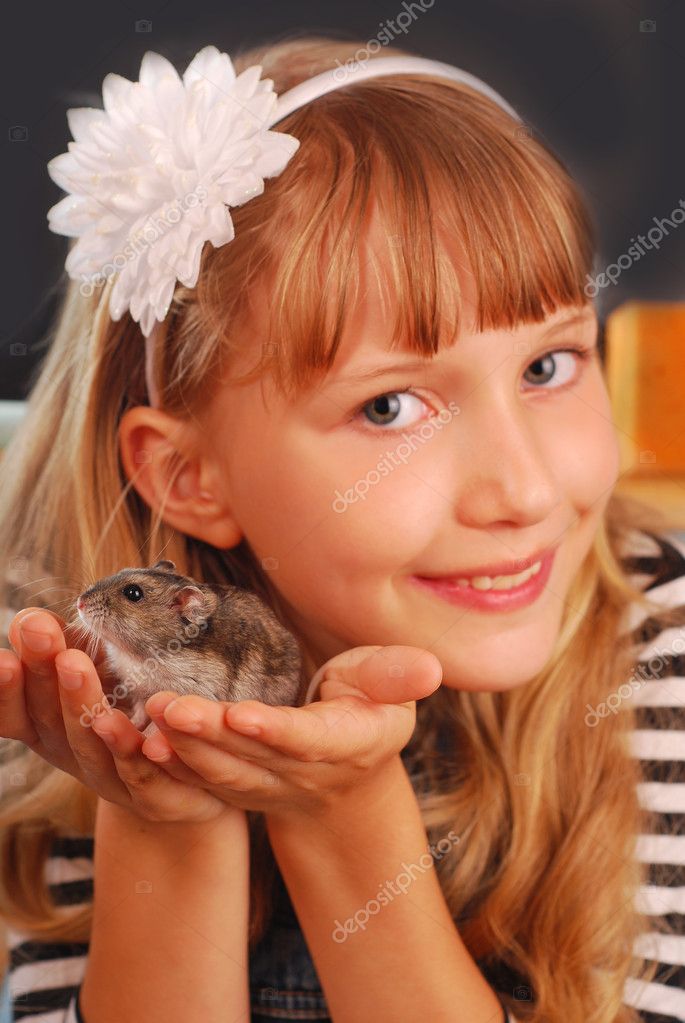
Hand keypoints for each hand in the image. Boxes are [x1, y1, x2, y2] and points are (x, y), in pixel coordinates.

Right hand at [0, 608, 239, 822]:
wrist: (189, 778)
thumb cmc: (129, 705)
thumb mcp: (93, 673)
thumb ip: (61, 649)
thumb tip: (33, 619)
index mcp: (47, 728)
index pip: (14, 714)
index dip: (5, 691)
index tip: (3, 659)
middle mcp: (70, 754)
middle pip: (50, 721)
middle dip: (43, 677)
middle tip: (42, 633)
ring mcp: (109, 779)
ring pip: (90, 746)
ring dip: (79, 704)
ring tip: (74, 664)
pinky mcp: (152, 798)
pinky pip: (143, 776)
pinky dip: (135, 747)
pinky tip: (138, 725)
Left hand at [138, 645, 442, 821]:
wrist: (347, 775)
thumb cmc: (370, 709)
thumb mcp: (391, 686)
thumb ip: (398, 675)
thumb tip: (430, 668)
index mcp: (347, 744)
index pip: (309, 741)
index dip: (276, 732)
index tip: (241, 714)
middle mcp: (306, 773)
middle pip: (254, 757)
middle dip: (210, 734)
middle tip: (167, 706)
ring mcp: (271, 788)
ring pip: (224, 773)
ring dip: (185, 749)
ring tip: (150, 716)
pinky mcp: (242, 790)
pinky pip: (205, 782)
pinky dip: (175, 767)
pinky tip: (142, 743)